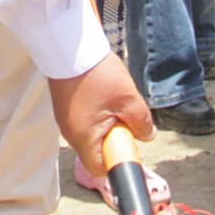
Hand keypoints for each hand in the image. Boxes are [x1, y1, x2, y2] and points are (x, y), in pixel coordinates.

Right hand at [48, 52, 153, 178]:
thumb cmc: (97, 74)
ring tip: (113, 101)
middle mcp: (71, 134)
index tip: (130, 143)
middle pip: (97, 151)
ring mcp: (66, 120)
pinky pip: (86, 121)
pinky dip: (98, 113)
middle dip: (116, 138)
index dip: (119, 160)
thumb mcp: (128, 99)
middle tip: (124, 116)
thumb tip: (148, 136)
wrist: (69, 46)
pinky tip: (103, 94)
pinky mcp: (66, 108)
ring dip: (108, 123)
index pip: (101, 168)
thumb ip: (142, 123)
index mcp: (83, 138)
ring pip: (93, 134)